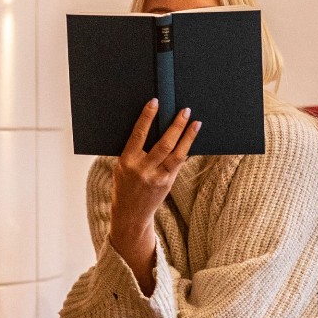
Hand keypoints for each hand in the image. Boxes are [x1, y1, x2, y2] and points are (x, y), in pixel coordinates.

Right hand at [109, 99, 199, 293]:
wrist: (129, 215)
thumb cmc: (124, 186)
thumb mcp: (121, 168)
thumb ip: (134, 151)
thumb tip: (151, 128)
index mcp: (126, 162)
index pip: (138, 135)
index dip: (147, 117)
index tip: (155, 102)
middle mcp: (142, 170)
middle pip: (163, 144)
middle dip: (176, 126)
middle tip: (184, 110)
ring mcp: (157, 178)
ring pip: (176, 155)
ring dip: (188, 137)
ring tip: (196, 123)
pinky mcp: (167, 184)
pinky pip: (178, 164)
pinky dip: (185, 150)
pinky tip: (191, 139)